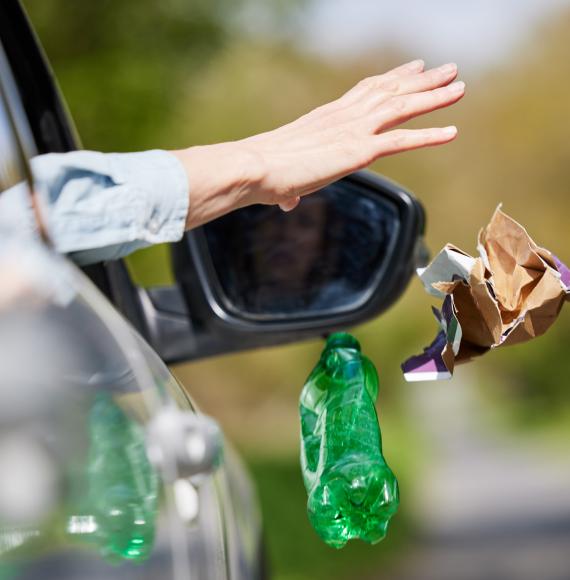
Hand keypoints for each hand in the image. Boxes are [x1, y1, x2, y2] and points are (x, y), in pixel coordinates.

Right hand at [173, 60, 463, 226]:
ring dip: (433, 96)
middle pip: (390, 90)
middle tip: (447, 69)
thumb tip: (285, 203)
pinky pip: (401, 140)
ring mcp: (352, 130)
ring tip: (459, 86)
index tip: (413, 68)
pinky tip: (451, 131)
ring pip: (401, 106)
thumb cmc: (261, 172)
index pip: (367, 90)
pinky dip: (429, 135)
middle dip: (421, 80)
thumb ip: (291, 188)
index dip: (394, 78)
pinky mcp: (358, 150)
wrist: (254, 166)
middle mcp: (344, 116)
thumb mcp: (282, 177)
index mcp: (327, 117)